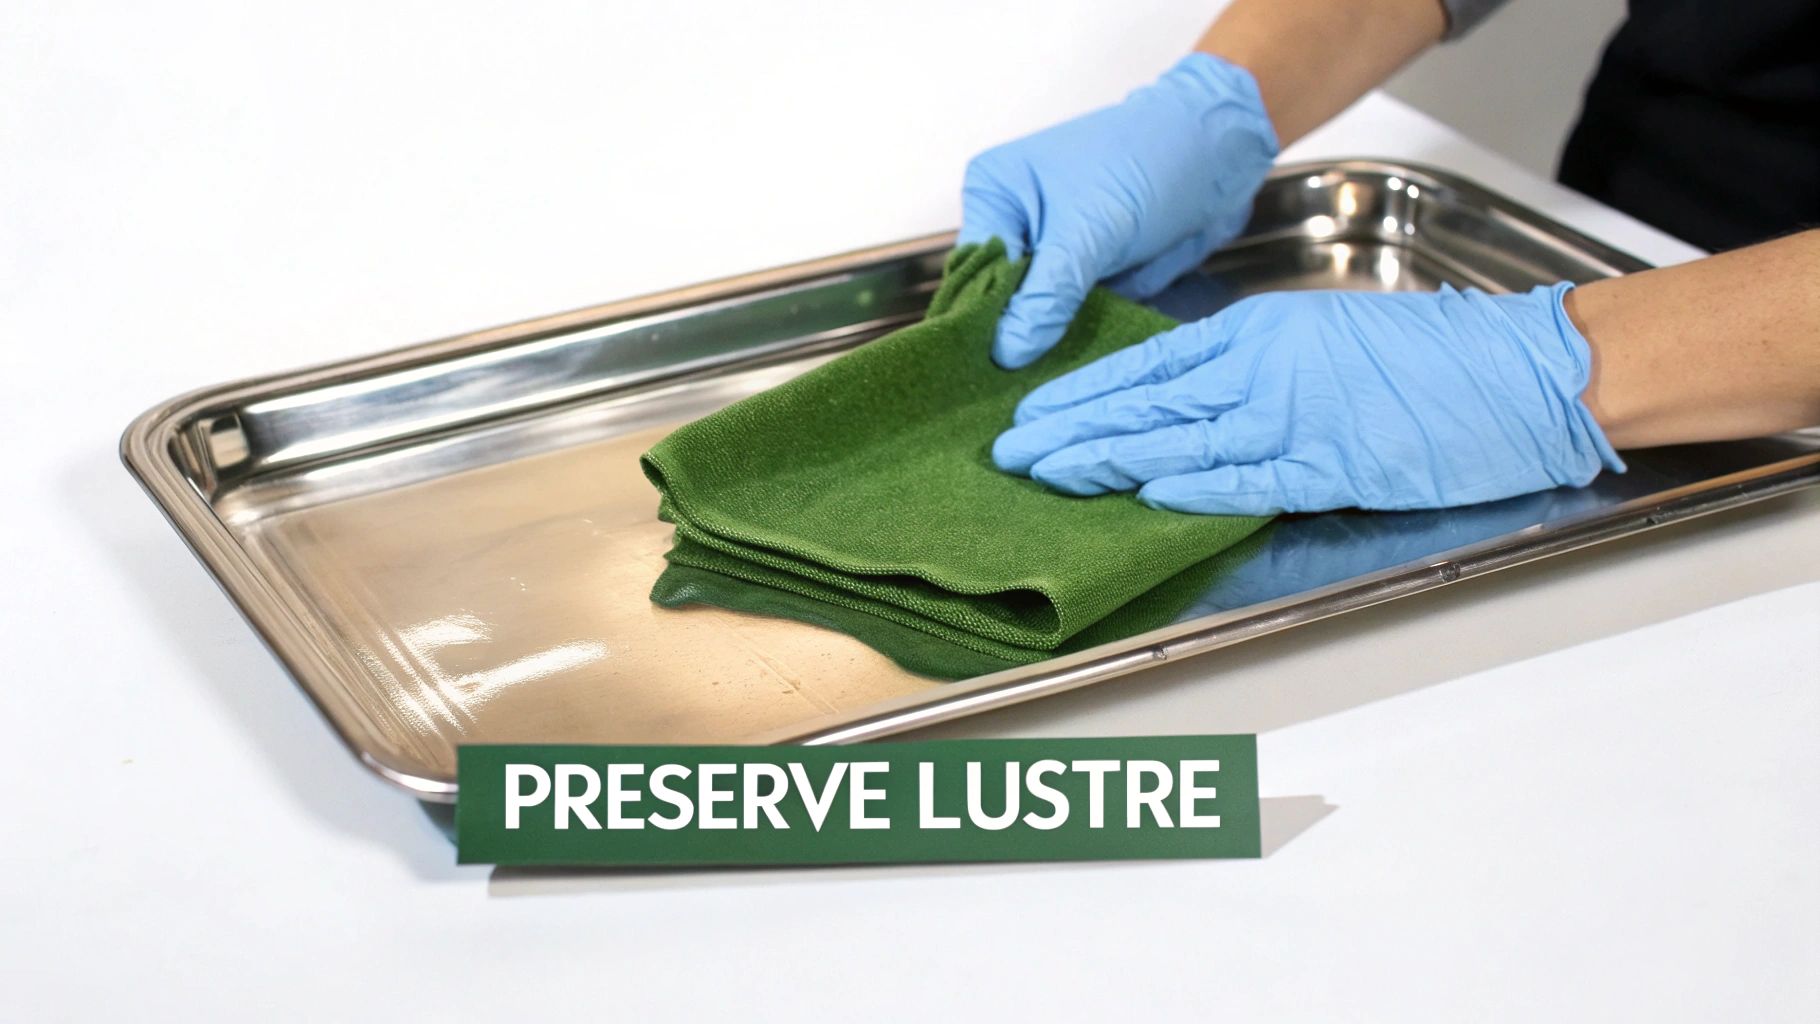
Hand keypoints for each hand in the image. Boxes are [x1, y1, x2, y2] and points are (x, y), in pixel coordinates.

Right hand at [957, 53, 1276, 368]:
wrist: (1222, 149)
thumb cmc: (1152, 160)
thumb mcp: (1092, 229)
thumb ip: (1046, 294)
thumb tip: (1006, 352)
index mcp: (995, 194)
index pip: (971, 274)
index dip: (980, 325)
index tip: (989, 375)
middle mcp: (1015, 225)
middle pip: (995, 301)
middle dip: (1010, 343)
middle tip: (1014, 394)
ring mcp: (1051, 253)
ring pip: (1032, 318)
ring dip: (1044, 350)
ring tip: (1044, 391)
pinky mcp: (1086, 276)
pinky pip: (1069, 322)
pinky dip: (1076, 344)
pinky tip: (1075, 373)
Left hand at [992, 285, 1625, 514]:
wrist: (1519, 370)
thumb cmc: (1431, 357)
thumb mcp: (1323, 336)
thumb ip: (1256, 365)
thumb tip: (1196, 397)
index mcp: (1258, 333)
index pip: (1148, 364)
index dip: (1086, 392)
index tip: (1035, 410)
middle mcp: (1261, 370)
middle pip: (1145, 402)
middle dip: (1071, 428)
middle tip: (1011, 451)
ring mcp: (1291, 418)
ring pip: (1176, 440)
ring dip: (1106, 460)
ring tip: (1048, 474)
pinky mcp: (1327, 465)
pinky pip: (1243, 480)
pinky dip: (1192, 488)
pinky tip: (1142, 495)